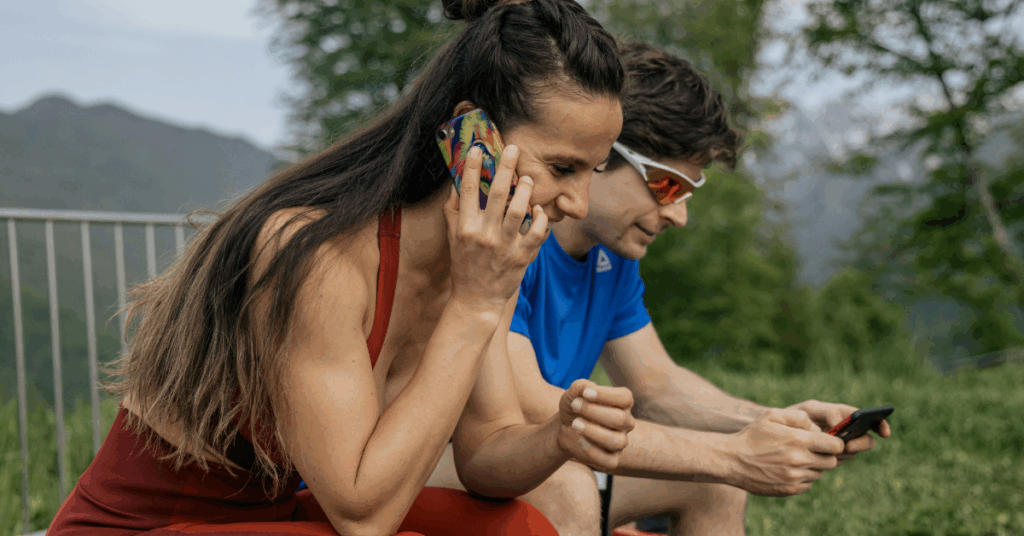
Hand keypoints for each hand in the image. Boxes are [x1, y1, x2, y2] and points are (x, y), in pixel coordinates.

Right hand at [444, 145, 548, 311]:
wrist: (476, 300)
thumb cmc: (464, 266)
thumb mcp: (453, 239)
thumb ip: (454, 212)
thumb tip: (456, 186)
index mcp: (465, 228)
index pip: (468, 191)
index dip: (473, 167)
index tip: (478, 148)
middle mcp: (484, 235)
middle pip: (498, 193)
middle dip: (506, 167)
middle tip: (514, 148)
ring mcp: (504, 246)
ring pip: (519, 210)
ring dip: (526, 190)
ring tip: (528, 179)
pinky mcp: (522, 257)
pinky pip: (537, 232)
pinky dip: (541, 218)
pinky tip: (539, 209)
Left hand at [554, 379, 634, 472]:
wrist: (564, 426)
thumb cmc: (575, 406)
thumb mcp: (574, 393)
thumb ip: (581, 386)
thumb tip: (588, 389)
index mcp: (622, 403)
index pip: (625, 398)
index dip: (606, 395)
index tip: (585, 393)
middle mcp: (626, 422)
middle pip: (619, 419)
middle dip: (593, 411)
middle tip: (574, 405)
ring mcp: (620, 442)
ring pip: (617, 441)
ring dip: (593, 431)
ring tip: (575, 423)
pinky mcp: (612, 459)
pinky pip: (610, 461)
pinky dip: (593, 451)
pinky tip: (580, 440)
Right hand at [724, 409, 844, 496]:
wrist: (731, 460)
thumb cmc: (752, 435)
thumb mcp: (771, 415)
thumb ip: (799, 416)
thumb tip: (817, 428)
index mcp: (798, 440)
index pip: (836, 445)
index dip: (835, 442)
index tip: (828, 441)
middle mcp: (799, 460)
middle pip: (831, 461)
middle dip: (825, 454)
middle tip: (812, 449)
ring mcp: (795, 477)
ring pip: (819, 473)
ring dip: (813, 465)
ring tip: (795, 458)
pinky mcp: (789, 489)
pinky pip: (808, 484)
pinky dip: (803, 477)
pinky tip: (787, 469)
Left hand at [786, 400, 891, 464]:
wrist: (773, 433)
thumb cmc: (788, 418)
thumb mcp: (804, 411)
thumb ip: (824, 413)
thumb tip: (838, 423)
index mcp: (836, 412)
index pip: (862, 416)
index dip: (878, 422)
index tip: (884, 432)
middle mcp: (841, 428)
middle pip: (863, 436)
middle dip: (860, 442)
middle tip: (848, 446)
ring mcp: (836, 443)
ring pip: (853, 450)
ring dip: (848, 451)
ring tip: (835, 450)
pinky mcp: (829, 456)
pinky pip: (840, 459)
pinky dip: (836, 459)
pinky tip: (827, 456)